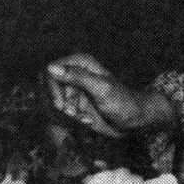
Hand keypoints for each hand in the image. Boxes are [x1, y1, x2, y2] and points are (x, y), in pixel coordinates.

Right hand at [47, 53, 174, 137]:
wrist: (135, 120)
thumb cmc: (122, 101)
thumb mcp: (100, 88)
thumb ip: (77, 76)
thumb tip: (51, 67)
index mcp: (80, 63)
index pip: (51, 70)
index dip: (52, 88)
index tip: (61, 105)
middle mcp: (74, 73)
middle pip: (49, 86)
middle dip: (59, 103)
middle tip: (74, 113)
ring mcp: (74, 89)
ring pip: (54, 100)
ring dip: (68, 113)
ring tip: (85, 117)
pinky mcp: (75, 103)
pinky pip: (62, 111)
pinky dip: (73, 118)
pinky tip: (88, 120)